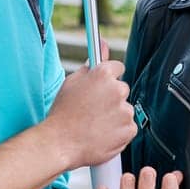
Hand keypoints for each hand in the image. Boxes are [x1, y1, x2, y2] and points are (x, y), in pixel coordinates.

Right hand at [45, 55, 133, 169]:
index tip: (103, 86)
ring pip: (124, 109)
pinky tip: (101, 133)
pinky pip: (128, 127)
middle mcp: (117, 89)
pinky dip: (118, 131)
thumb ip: (91, 64)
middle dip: (111, 97)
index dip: (109, 78)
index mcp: (103, 74)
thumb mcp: (72, 82)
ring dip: (115, 115)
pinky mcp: (129, 129)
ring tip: (95, 124)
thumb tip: (103, 45)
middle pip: (122, 89)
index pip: (117, 67)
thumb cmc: (63, 113)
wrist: (60, 143)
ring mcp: (125, 110)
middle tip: (94, 109)